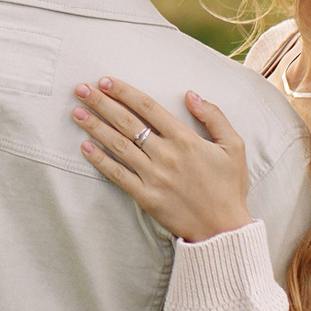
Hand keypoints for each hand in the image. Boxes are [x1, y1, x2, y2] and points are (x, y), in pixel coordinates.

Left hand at [73, 79, 255, 245]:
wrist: (223, 229)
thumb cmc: (229, 187)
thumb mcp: (234, 146)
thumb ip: (214, 116)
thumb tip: (191, 94)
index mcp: (186, 139)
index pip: (149, 108)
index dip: (125, 92)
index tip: (105, 81)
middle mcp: (167, 155)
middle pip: (128, 123)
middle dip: (102, 103)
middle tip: (81, 89)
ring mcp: (154, 176)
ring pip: (119, 146)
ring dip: (95, 127)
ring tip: (76, 112)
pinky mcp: (146, 197)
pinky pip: (118, 175)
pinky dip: (100, 161)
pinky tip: (84, 147)